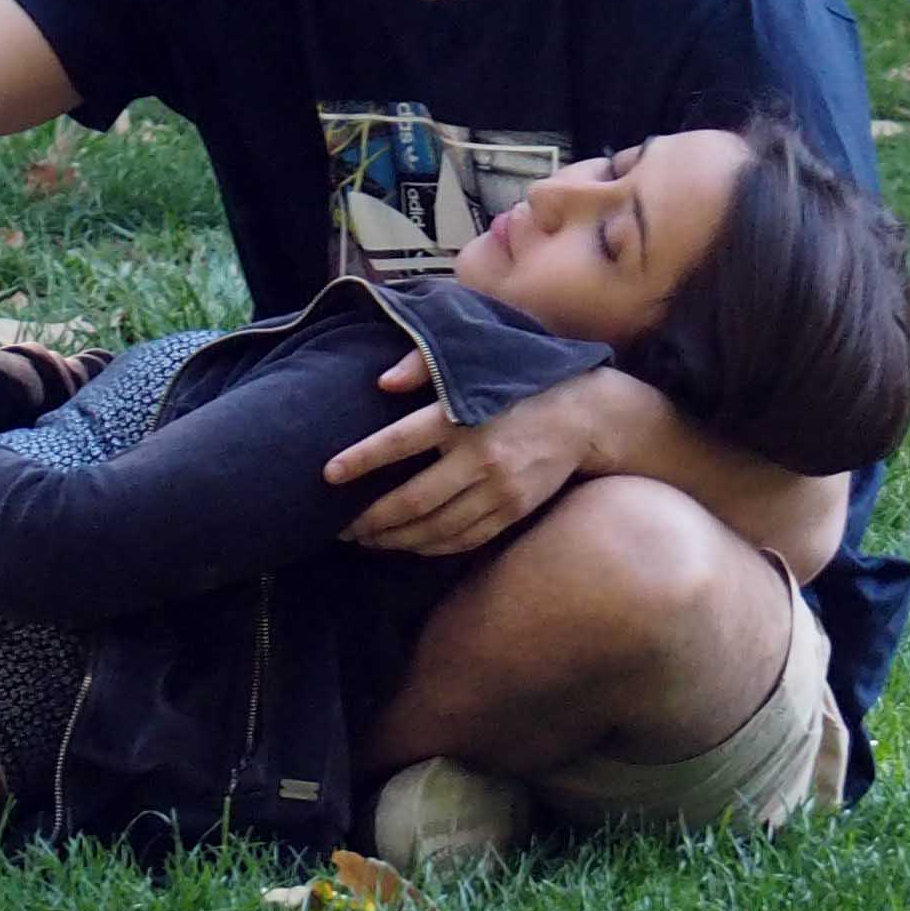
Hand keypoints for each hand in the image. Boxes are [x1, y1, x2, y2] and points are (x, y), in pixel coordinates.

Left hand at [326, 358, 603, 556]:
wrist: (581, 416)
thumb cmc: (515, 384)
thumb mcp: (475, 363)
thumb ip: (425, 365)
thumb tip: (382, 383)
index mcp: (462, 415)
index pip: (398, 442)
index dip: (360, 460)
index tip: (328, 474)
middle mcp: (480, 456)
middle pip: (412, 500)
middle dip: (370, 518)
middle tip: (339, 527)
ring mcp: (499, 490)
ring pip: (435, 528)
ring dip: (394, 539)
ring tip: (365, 539)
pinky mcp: (513, 511)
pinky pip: (463, 539)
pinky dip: (429, 547)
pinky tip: (407, 544)